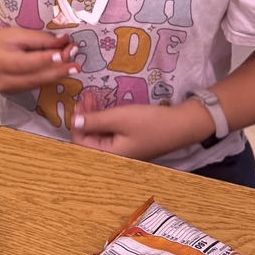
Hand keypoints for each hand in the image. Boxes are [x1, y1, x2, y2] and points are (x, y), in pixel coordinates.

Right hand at [0, 27, 79, 94]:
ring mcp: (7, 90)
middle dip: (57, 70)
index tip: (63, 54)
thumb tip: (63, 42)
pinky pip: (33, 86)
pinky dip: (46, 78)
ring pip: (36, 84)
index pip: (26, 62)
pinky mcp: (11, 94)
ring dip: (55, 74)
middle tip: (76, 63)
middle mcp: (2, 80)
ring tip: (73, 66)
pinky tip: (59, 71)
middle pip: (35, 77)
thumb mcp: (14, 34)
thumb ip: (39, 39)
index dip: (45, 60)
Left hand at [70, 97, 213, 160]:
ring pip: (99, 135)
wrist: (181, 125)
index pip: (80, 143)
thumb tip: (73, 120)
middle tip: (86, 96)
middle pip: (89, 139)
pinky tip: (105, 107)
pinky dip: (105, 120)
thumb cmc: (150, 122)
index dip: (77, 122)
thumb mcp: (120, 117)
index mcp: (109, 156)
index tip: (79, 102)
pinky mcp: (128, 144)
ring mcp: (122, 151)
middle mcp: (113, 157)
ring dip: (94, 117)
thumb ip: (95, 120)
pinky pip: (109, 134)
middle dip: (85, 117)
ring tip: (93, 97)